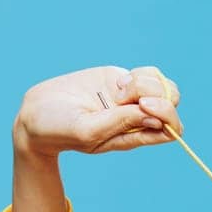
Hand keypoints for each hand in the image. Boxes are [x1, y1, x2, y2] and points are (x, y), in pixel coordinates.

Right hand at [13, 64, 182, 158]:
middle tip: (127, 94)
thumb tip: (155, 117)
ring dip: (145, 82)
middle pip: (171, 103)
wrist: (39, 112)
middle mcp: (138, 118)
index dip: (166, 115)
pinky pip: (149, 74)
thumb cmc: (62, 129)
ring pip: (162, 86)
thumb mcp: (89, 130)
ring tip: (118, 89)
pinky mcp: (123, 81)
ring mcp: (132, 99)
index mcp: (135, 136)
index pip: (171, 129)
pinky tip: (118, 82)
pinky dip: (140, 74)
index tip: (143, 105)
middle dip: (158, 93)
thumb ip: (120, 123)